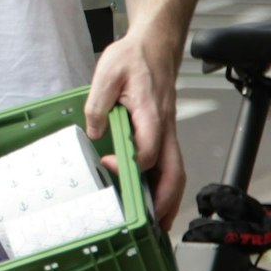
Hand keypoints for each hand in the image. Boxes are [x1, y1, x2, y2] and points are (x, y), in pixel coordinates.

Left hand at [84, 30, 185, 230]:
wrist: (154, 46)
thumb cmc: (133, 58)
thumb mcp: (106, 72)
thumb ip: (98, 104)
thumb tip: (93, 132)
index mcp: (151, 114)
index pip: (148, 150)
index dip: (129, 164)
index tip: (106, 164)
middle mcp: (165, 128)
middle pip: (173, 171)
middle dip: (164, 200)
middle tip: (152, 224)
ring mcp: (168, 132)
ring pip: (177, 171)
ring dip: (169, 198)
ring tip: (158, 223)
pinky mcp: (164, 132)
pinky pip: (170, 163)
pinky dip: (166, 184)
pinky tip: (154, 196)